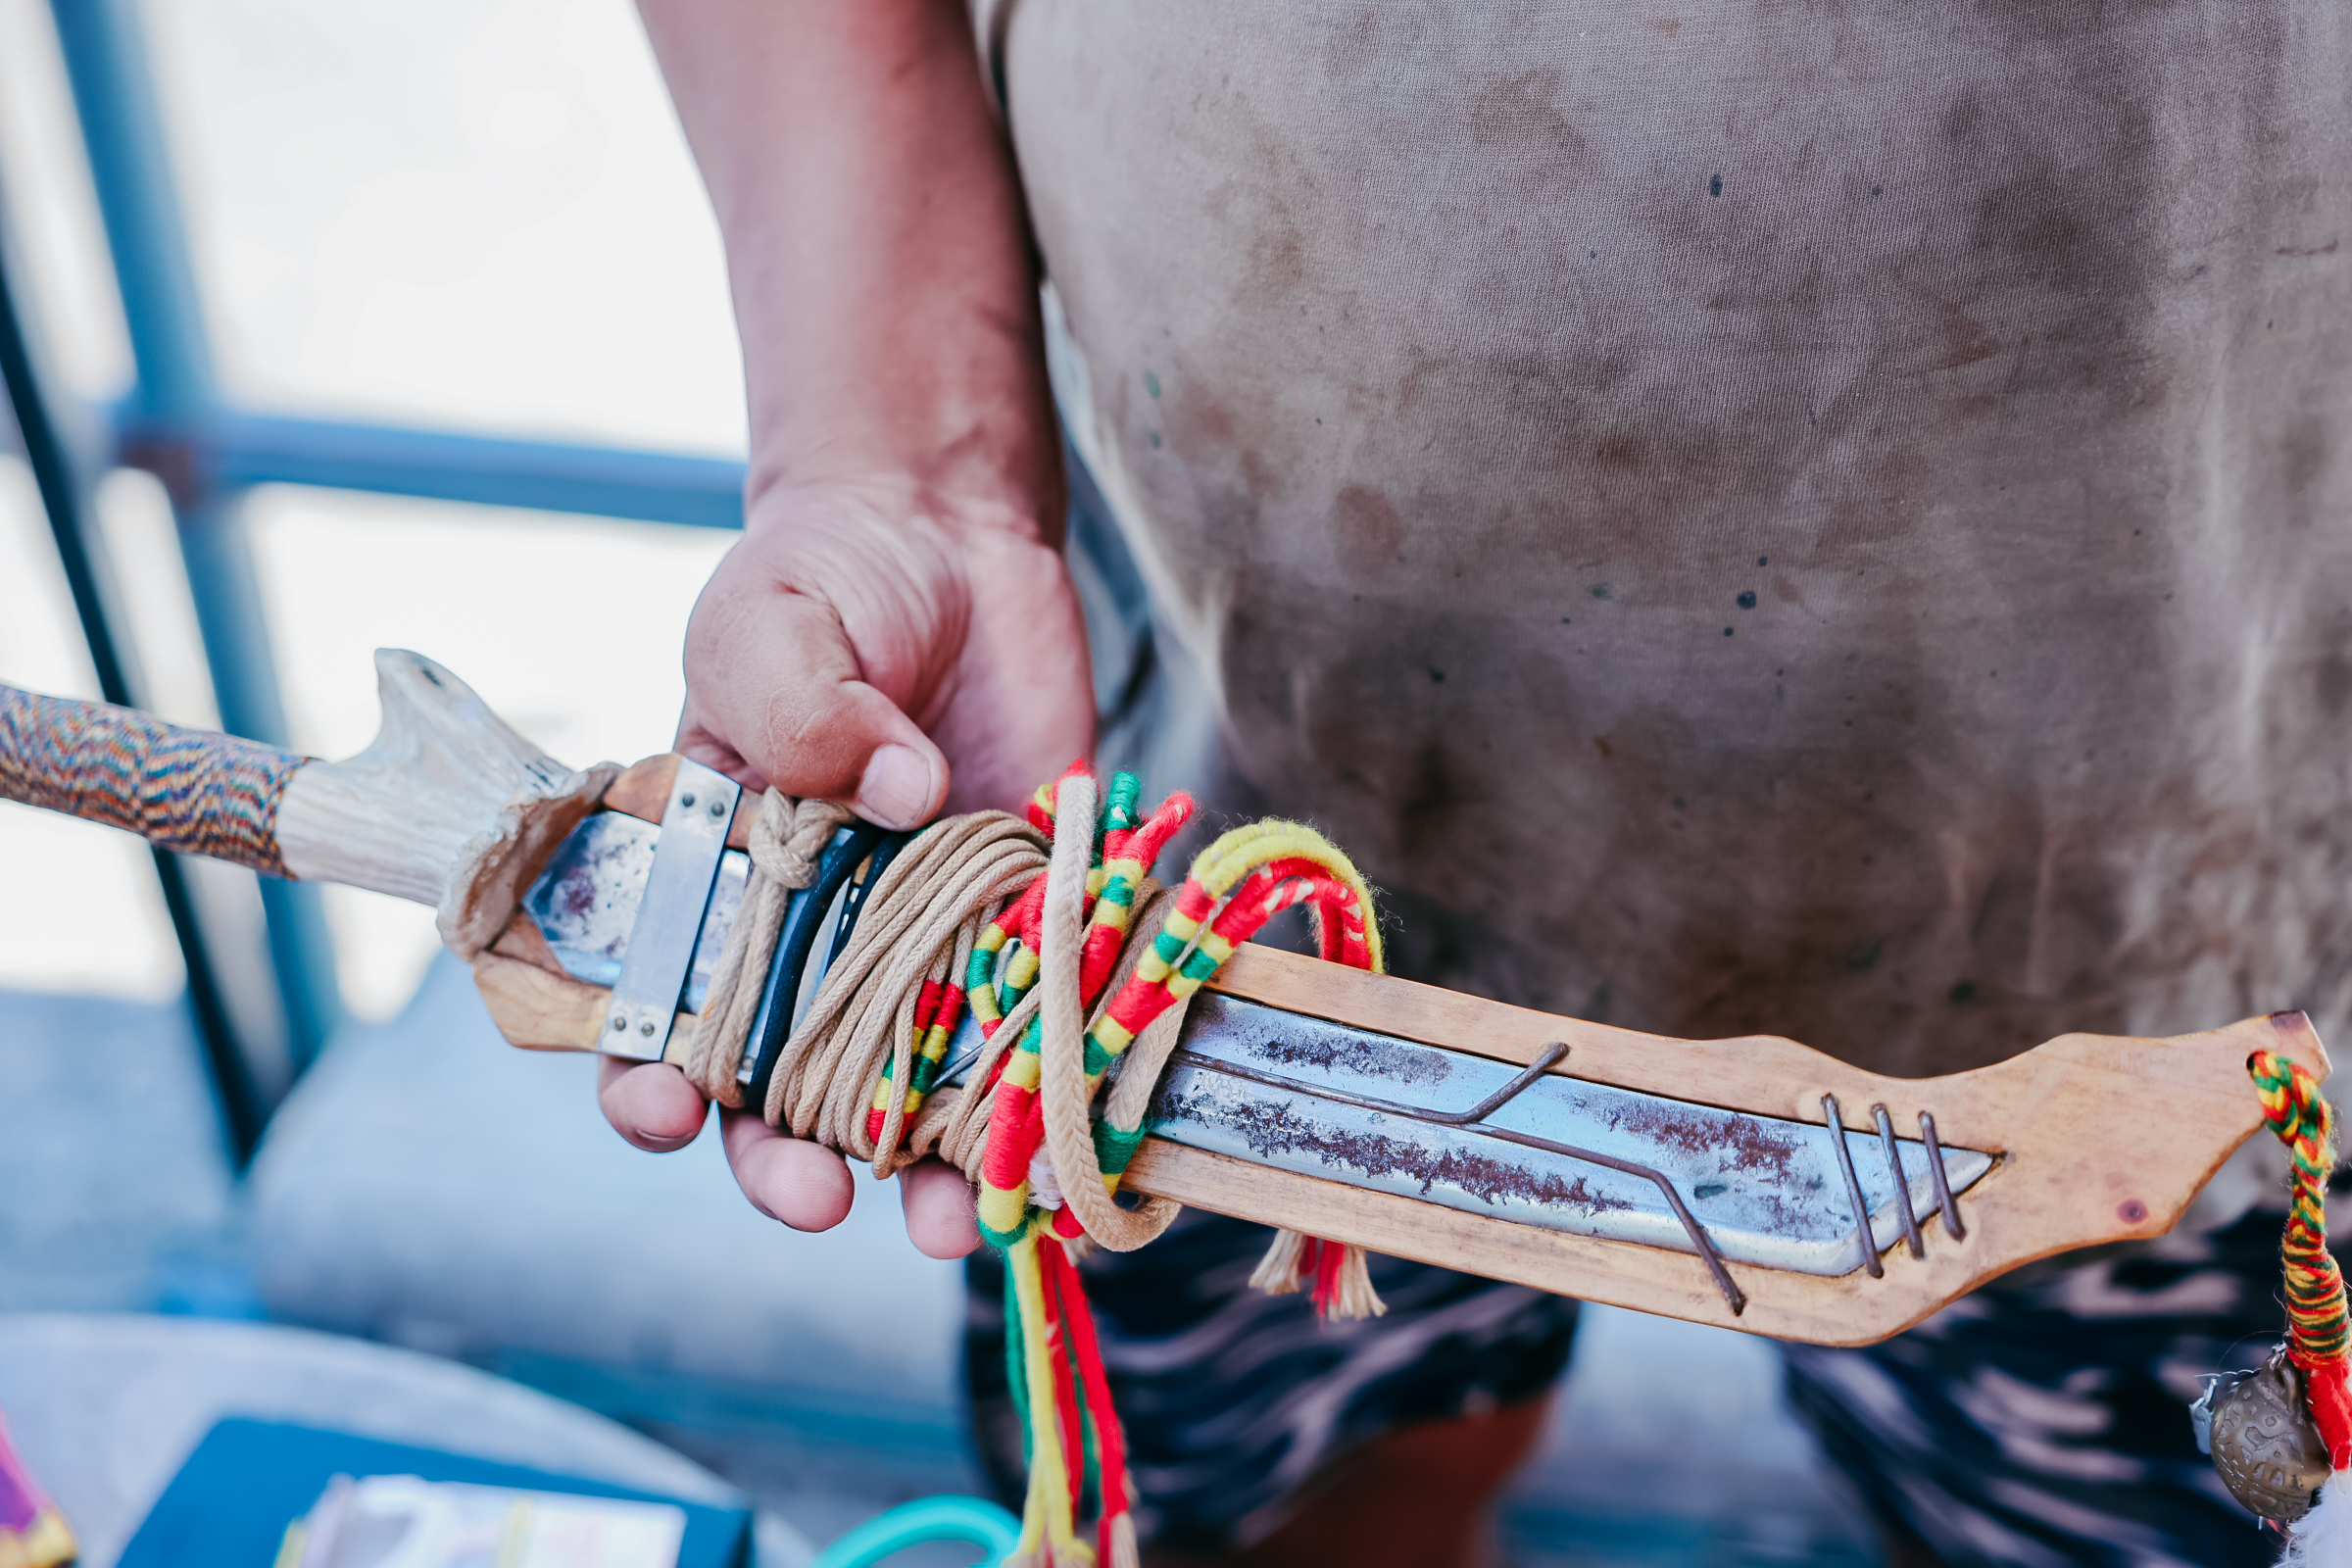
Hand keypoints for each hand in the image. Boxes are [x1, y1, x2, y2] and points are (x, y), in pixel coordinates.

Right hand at [599, 477, 1092, 1257]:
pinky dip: (1055, 1080)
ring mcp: (925, 935)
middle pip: (788, 1087)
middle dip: (793, 1161)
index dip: (649, 1082)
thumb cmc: (821, 578)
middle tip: (819, 1198)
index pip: (656, 1013)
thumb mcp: (767, 624)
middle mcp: (812, 935)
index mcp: (711, 884)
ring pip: (920, 1086)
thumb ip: (797, 706)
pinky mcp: (1026, 913)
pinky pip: (1036, 1014)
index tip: (666, 1114)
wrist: (950, 531)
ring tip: (962, 1221)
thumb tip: (891, 792)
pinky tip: (1073, 1133)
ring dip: (936, 1167)